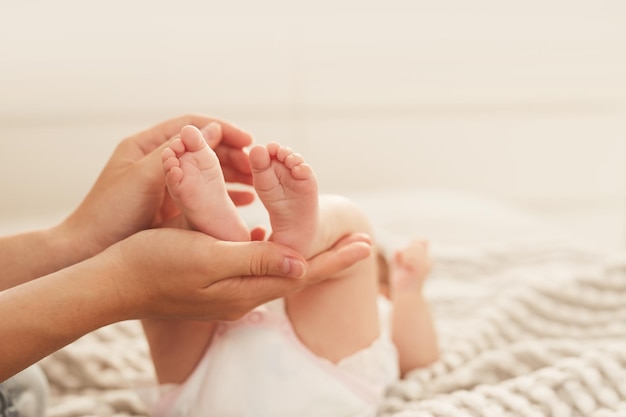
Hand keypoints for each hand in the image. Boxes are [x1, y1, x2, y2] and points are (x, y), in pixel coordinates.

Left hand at [58, 114, 253, 259]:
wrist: (88, 252)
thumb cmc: (109, 213)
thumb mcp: (143, 177)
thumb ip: (176, 153)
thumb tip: (211, 131)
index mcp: (146, 147)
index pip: (191, 127)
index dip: (222, 130)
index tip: (249, 141)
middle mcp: (158, 163)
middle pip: (202, 149)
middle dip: (231, 154)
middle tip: (256, 167)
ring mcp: (166, 186)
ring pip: (206, 172)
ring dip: (232, 175)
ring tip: (256, 184)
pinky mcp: (171, 208)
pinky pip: (204, 196)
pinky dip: (224, 196)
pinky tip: (244, 203)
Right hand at [108, 229, 371, 320]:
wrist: (114, 282)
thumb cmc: (157, 263)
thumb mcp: (208, 256)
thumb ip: (254, 260)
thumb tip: (300, 262)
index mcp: (246, 286)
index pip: (303, 272)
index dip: (336, 258)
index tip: (367, 243)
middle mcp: (243, 294)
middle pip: (298, 274)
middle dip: (331, 258)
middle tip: (360, 244)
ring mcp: (228, 293)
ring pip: (279, 272)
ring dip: (306, 256)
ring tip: (327, 242)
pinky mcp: (214, 285)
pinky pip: (256, 270)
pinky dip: (274, 254)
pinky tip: (272, 240)